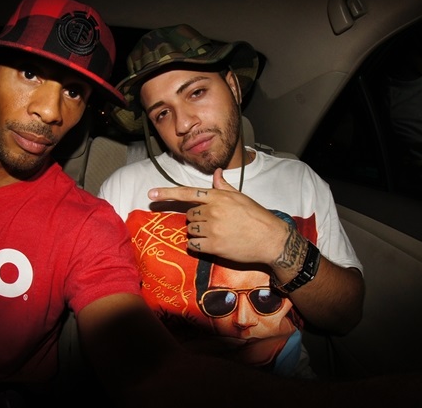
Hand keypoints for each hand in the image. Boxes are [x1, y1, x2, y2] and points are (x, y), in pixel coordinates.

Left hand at [147, 169, 289, 265]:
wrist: (270, 239)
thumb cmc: (256, 217)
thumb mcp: (241, 197)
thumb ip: (224, 187)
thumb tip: (216, 174)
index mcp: (218, 197)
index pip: (187, 193)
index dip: (167, 193)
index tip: (151, 194)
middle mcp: (212, 211)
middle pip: (189, 215)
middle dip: (197, 219)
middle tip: (214, 223)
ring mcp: (212, 229)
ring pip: (190, 230)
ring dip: (198, 232)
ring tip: (216, 233)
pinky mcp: (213, 246)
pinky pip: (193, 245)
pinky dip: (197, 246)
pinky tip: (210, 244)